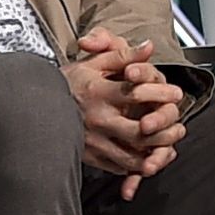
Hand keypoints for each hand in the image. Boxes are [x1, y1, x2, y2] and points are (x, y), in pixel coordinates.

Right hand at [64, 27, 185, 198]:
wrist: (36, 106)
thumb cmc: (67, 83)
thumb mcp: (93, 63)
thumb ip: (123, 55)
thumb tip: (148, 47)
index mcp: (99, 92)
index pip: (137, 94)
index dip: (161, 93)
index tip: (176, 93)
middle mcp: (98, 119)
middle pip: (140, 131)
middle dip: (165, 130)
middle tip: (179, 125)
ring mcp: (94, 141)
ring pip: (132, 156)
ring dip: (155, 153)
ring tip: (169, 145)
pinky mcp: (90, 156)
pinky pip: (119, 167)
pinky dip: (137, 166)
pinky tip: (148, 158)